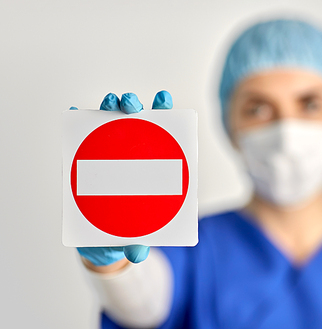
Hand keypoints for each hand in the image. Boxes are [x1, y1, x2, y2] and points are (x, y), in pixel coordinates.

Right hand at [72, 90, 173, 266]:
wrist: (101, 243)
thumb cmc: (127, 231)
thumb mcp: (134, 238)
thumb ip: (137, 244)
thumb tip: (137, 252)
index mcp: (151, 164)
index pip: (160, 133)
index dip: (163, 112)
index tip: (164, 100)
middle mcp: (129, 154)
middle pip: (134, 121)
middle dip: (134, 105)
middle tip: (132, 105)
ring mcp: (106, 154)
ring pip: (108, 123)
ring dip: (109, 107)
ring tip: (110, 103)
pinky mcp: (84, 161)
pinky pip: (79, 137)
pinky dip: (77, 122)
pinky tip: (75, 113)